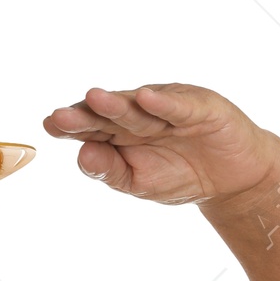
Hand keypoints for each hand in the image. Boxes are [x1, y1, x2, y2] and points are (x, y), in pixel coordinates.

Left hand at [42, 83, 279, 207]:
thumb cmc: (180, 176)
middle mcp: (141, 115)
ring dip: (116, 103)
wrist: (231, 180)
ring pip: (138, 107)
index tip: (49, 125)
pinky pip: (178, 105)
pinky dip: (163, 103)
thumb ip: (110, 169)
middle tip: (59, 116)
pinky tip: (146, 98)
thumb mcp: (138, 182)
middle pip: (108, 114)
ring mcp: (168, 109)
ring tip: (94, 98)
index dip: (70, 126)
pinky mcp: (199, 108)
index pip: (91, 127)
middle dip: (84, 114)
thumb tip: (81, 154)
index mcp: (121, 132)